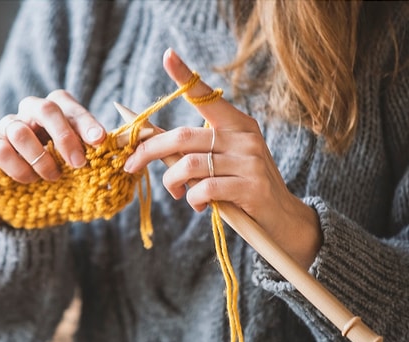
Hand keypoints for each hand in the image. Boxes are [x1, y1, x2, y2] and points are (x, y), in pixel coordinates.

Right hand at [0, 90, 105, 182]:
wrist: (29, 169)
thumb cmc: (61, 155)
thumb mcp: (80, 149)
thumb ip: (93, 147)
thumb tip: (111, 151)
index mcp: (57, 105)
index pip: (72, 107)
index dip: (86, 123)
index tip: (100, 140)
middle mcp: (32, 108)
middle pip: (46, 110)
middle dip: (64, 138)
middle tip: (78, 164)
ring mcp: (10, 122)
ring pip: (20, 132)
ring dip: (40, 159)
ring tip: (53, 176)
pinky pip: (0, 151)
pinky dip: (18, 168)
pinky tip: (31, 179)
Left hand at [124, 48, 321, 268]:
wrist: (281, 217)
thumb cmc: (241, 186)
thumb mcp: (221, 161)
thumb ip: (192, 150)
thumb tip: (151, 141)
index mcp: (237, 123)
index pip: (207, 95)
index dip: (185, 76)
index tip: (167, 55)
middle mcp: (244, 136)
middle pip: (183, 136)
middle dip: (149, 151)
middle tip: (131, 165)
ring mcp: (250, 161)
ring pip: (190, 164)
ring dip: (172, 182)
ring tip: (176, 192)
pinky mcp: (252, 186)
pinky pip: (205, 189)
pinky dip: (192, 199)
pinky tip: (197, 205)